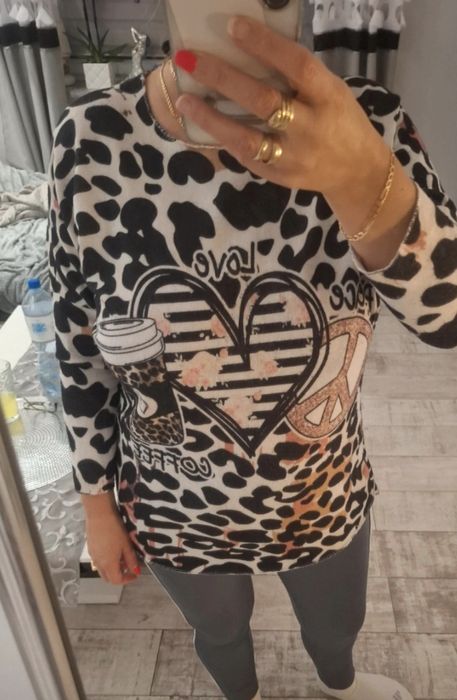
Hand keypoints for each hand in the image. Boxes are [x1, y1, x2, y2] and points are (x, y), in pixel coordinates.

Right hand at [85, 510, 140, 585]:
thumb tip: (136, 571)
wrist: (99, 514)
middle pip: (108, 577)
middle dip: (119, 576)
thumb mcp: (126, 545)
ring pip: (102, 569)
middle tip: (129, 567)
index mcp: (108, 564)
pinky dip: (106, 561)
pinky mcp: (90, 547)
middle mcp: (98, 563)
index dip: (127, 579)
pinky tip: (113, 549)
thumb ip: (131, 560)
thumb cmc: (114, 528)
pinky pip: (98, 560)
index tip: (135, 574)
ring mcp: (93, 555)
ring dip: (112, 568)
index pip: (117, 580)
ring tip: (122, 557)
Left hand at [174, 14, 389, 194]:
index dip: (264, 44)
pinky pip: (247, 156)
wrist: (357, 171)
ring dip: (211, 117)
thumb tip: (249, 49)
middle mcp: (311, 127)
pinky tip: (204, 124)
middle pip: (262, 100)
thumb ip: (297, 76)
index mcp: (328, 96)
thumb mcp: (331, 91)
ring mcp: (294, 156)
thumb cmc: (339, 119)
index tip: (232, 26)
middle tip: (188, 59)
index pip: (296, 64)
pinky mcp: (281, 176)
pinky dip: (224, 139)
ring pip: (247, 137)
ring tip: (184, 99)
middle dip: (222, 77)